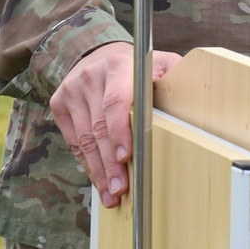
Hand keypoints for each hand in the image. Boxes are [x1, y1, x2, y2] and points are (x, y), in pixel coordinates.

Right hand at [50, 41, 181, 206]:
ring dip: (98, 170)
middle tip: (121, 189)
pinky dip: (87, 163)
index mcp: (117, 65)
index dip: (120, 132)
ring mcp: (71, 90)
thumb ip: (174, 75)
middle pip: (99, 127)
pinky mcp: (59, 103)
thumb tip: (191, 93)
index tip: (127, 157)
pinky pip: (74, 141)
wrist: (100, 55)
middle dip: (110, 162)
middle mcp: (90, 76)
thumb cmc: (137, 66)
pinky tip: (98, 179)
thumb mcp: (159, 62)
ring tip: (111, 193)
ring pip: (84, 139)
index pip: (115, 103)